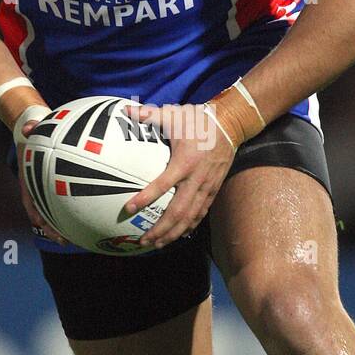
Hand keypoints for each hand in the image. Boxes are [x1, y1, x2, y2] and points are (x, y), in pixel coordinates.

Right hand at [17, 117, 68, 245]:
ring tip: (80, 238)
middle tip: (64, 240)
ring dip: (65, 226)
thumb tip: (27, 127)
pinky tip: (93, 217)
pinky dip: (77, 210)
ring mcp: (47, 191)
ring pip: (55, 213)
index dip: (35, 214)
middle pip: (44, 215)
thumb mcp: (31, 130)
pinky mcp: (58, 189)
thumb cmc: (33, 133)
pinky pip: (68, 201)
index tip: (41, 223)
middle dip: (52, 228)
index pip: (29, 201)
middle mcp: (37, 189)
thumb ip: (30, 128)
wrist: (31, 133)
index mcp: (29, 180)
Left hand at [123, 102, 235, 248]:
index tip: (129, 209)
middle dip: (160, 229)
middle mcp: (196, 179)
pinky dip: (190, 226)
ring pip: (190, 216)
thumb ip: (148, 114)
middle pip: (178, 211)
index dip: (145, 198)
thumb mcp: (173, 114)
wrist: (230, 125)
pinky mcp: (214, 189)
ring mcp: (207, 186)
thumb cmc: (198, 119)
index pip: (162, 185)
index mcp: (184, 162)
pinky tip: (178, 235)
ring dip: (173, 233)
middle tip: (143, 241)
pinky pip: (201, 212)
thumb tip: (124, 109)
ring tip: (157, 245)